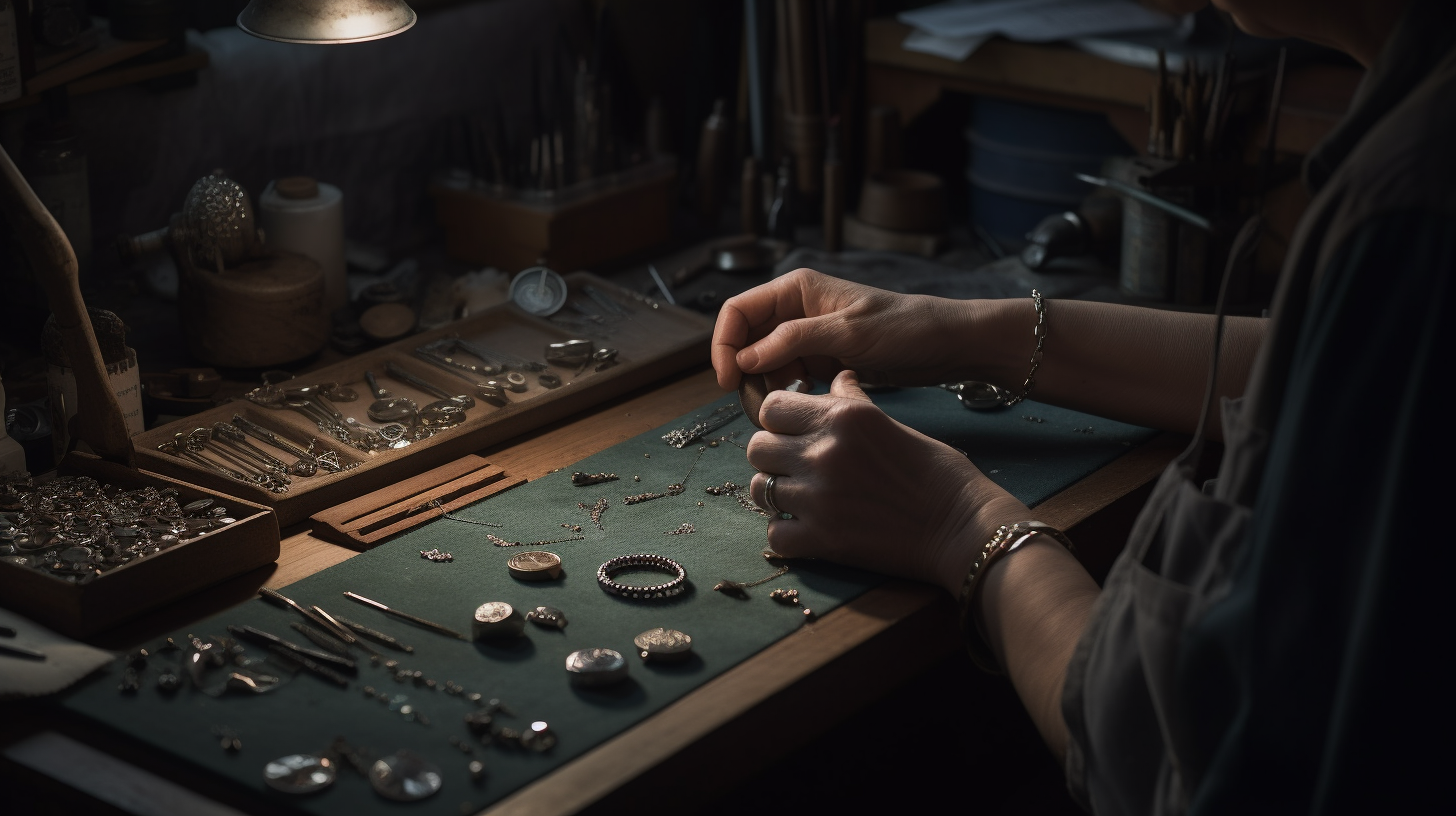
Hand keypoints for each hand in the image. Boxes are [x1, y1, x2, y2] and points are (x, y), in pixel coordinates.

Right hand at [712, 268, 984, 391]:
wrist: (946, 345)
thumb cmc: (905, 327)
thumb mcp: (848, 332)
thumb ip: (793, 340)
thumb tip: (745, 358)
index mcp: (796, 289)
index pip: (737, 311)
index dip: (724, 345)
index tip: (728, 380)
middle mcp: (796, 310)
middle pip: (745, 341)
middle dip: (744, 374)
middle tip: (758, 408)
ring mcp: (807, 337)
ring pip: (763, 364)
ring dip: (765, 389)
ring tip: (782, 413)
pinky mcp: (821, 360)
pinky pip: (787, 378)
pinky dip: (787, 394)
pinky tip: (803, 407)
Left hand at [745, 370, 1030, 594]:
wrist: (963, 527)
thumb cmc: (937, 472)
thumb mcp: (893, 423)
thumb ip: (852, 403)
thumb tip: (837, 378)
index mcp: (843, 417)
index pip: (771, 406)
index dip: (778, 420)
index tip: (793, 432)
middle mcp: (824, 451)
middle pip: (757, 447)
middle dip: (773, 456)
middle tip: (795, 467)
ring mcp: (819, 497)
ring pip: (760, 489)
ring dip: (777, 494)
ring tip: (802, 498)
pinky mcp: (822, 539)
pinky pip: (774, 534)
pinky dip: (786, 534)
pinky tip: (808, 529)